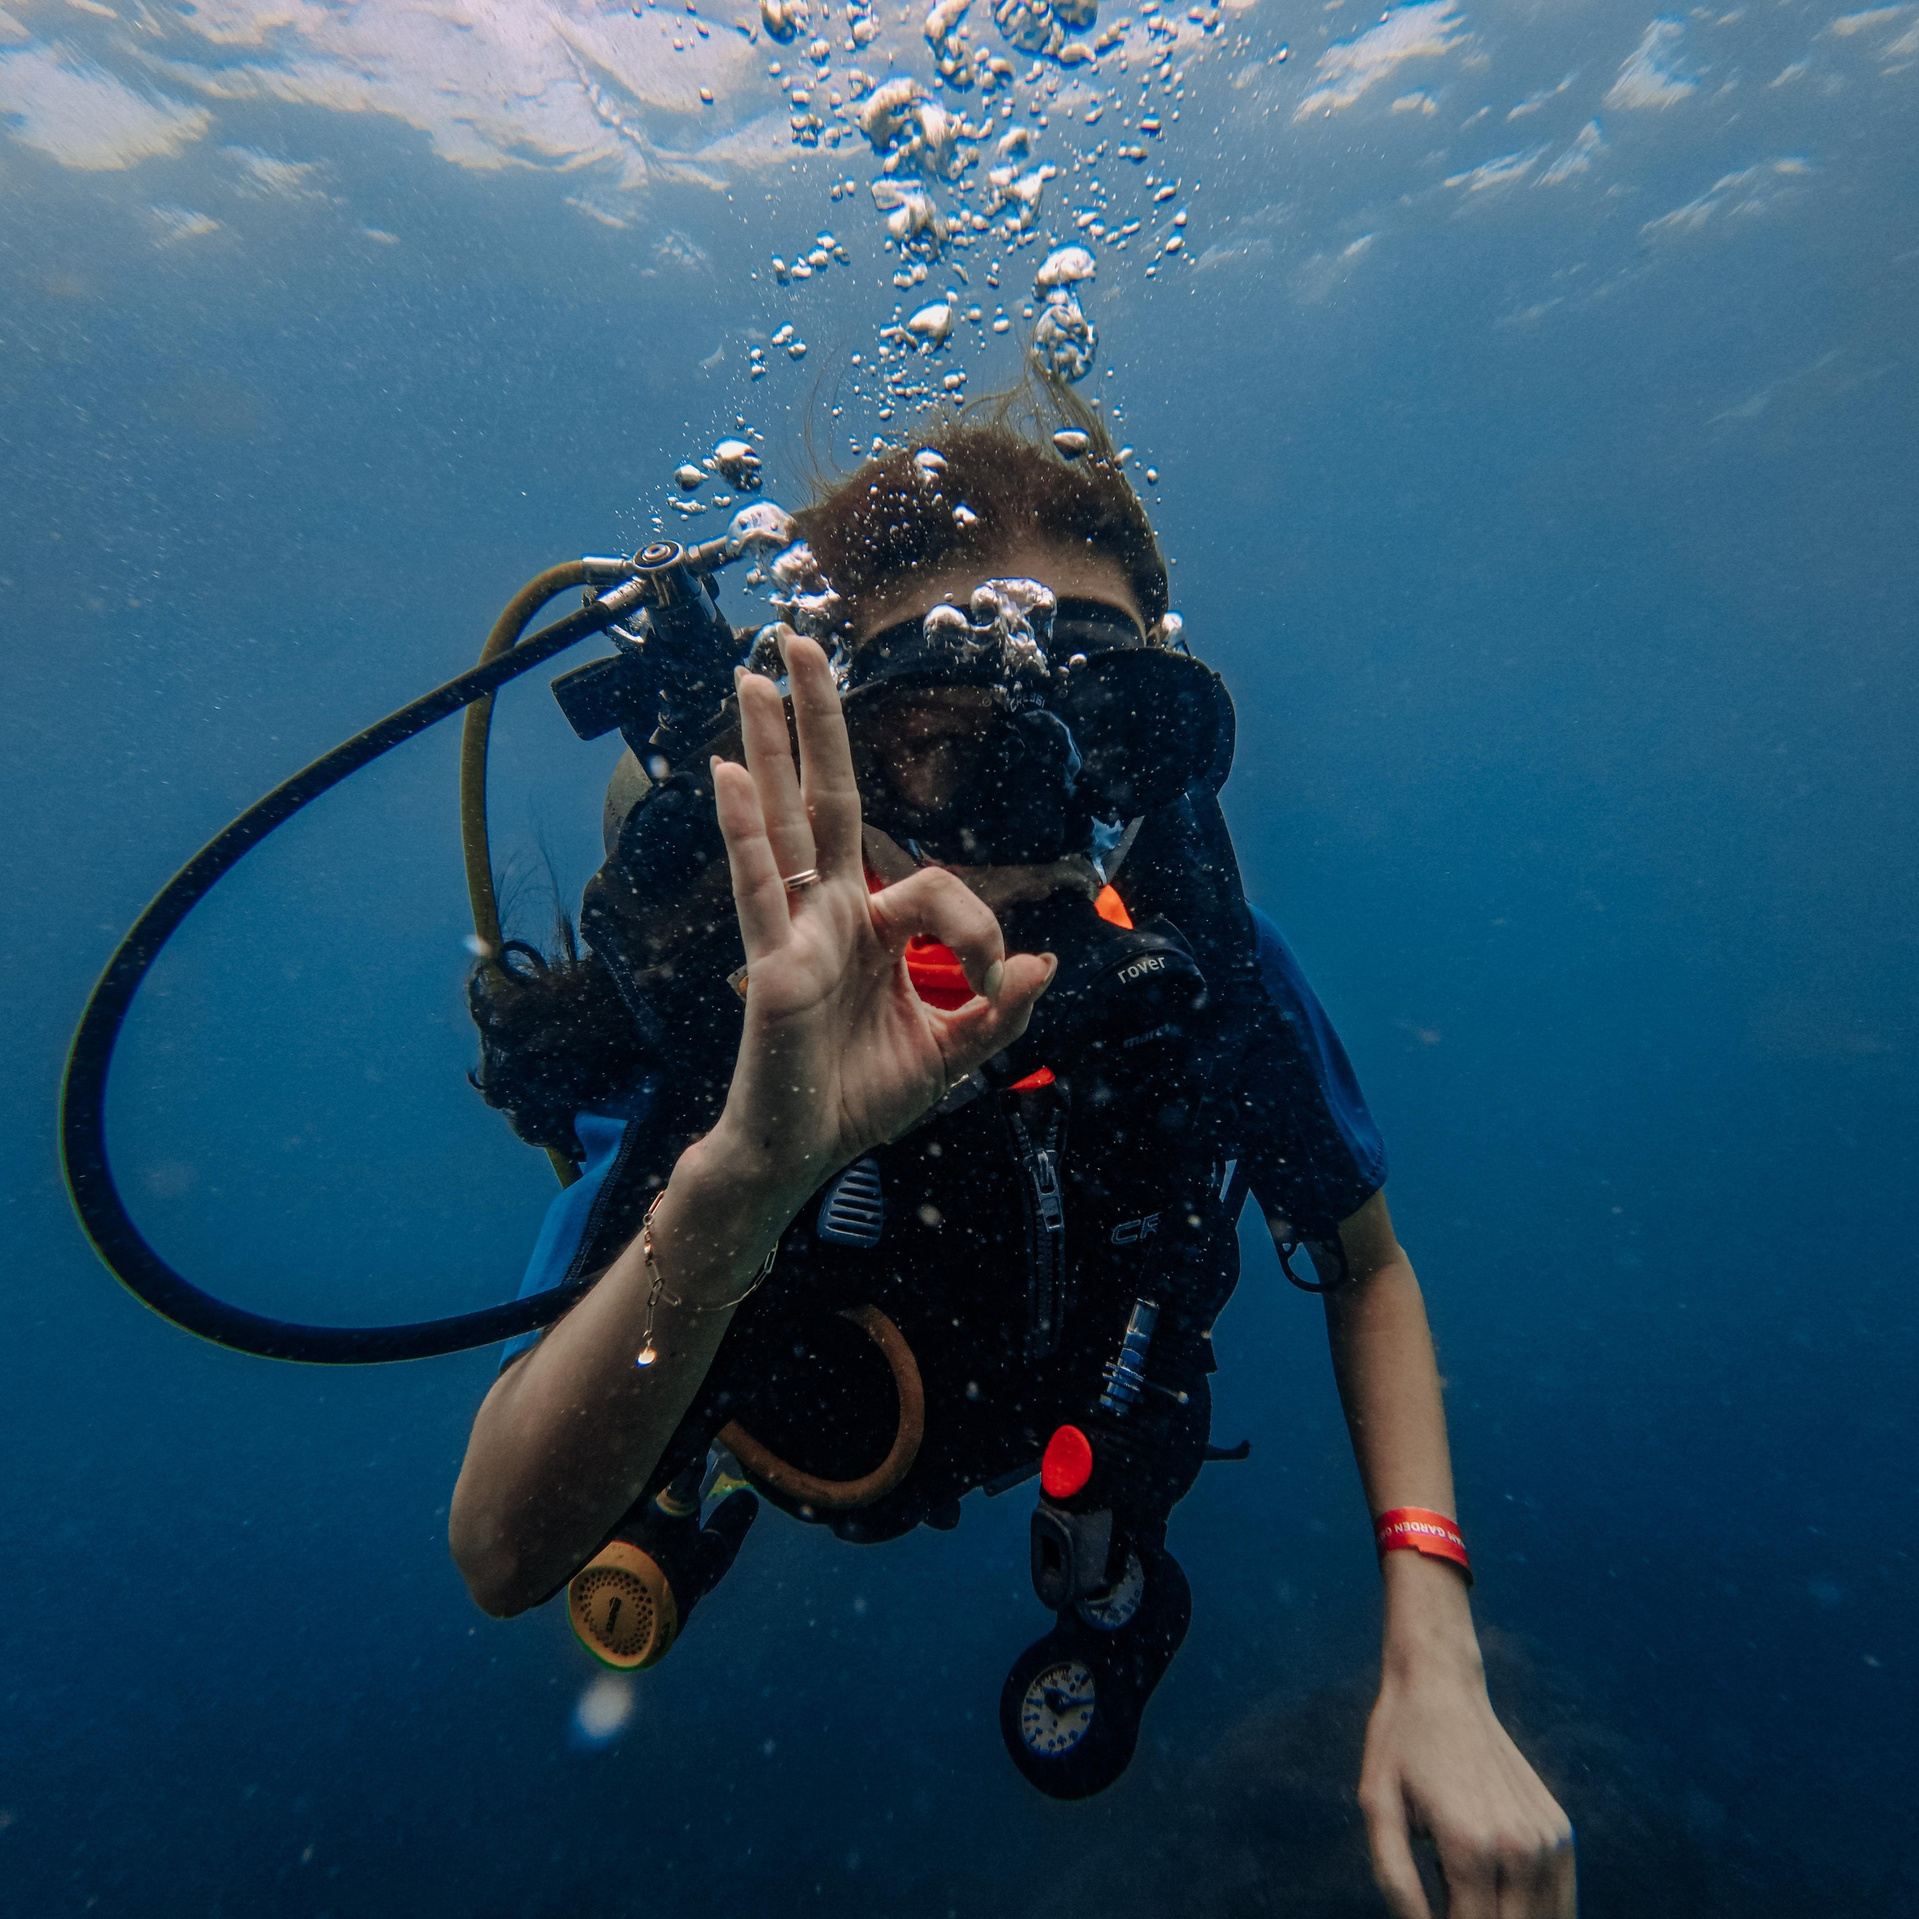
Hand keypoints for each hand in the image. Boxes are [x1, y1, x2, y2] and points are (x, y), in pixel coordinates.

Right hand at [705, 634, 1054, 1206]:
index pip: (936, 887)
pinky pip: (760, 887)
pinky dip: (743, 829)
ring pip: (786, 823)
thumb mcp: (950, 1056)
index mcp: (873, 931)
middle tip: (797, 643)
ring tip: (754, 674)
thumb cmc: (858, 1102)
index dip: (981, 929)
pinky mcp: (772, 964)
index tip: (999, 982)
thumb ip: (997, 1012)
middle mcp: (830, 916)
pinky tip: (726, 773)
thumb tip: (1044, 963)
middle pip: (826, 802)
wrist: (802, 1155)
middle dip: (817, 724)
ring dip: (771, 746)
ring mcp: (796, 932)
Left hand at [1359, 1625, 1576, 1918]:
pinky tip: (1490, 1884)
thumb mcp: (1378, 1809)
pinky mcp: (1562, 1832)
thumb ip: (1396, 1881)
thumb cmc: (1400, 1747)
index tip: (1430, 1916)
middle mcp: (1520, 1846)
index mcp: (1470, 1845)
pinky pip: (1560, 1902)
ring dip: (1503, 1918)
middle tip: (1446, 1894)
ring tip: (1461, 1881)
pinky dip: (1532, 1911)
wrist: (1442, 1686)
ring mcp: (1549, 1840)